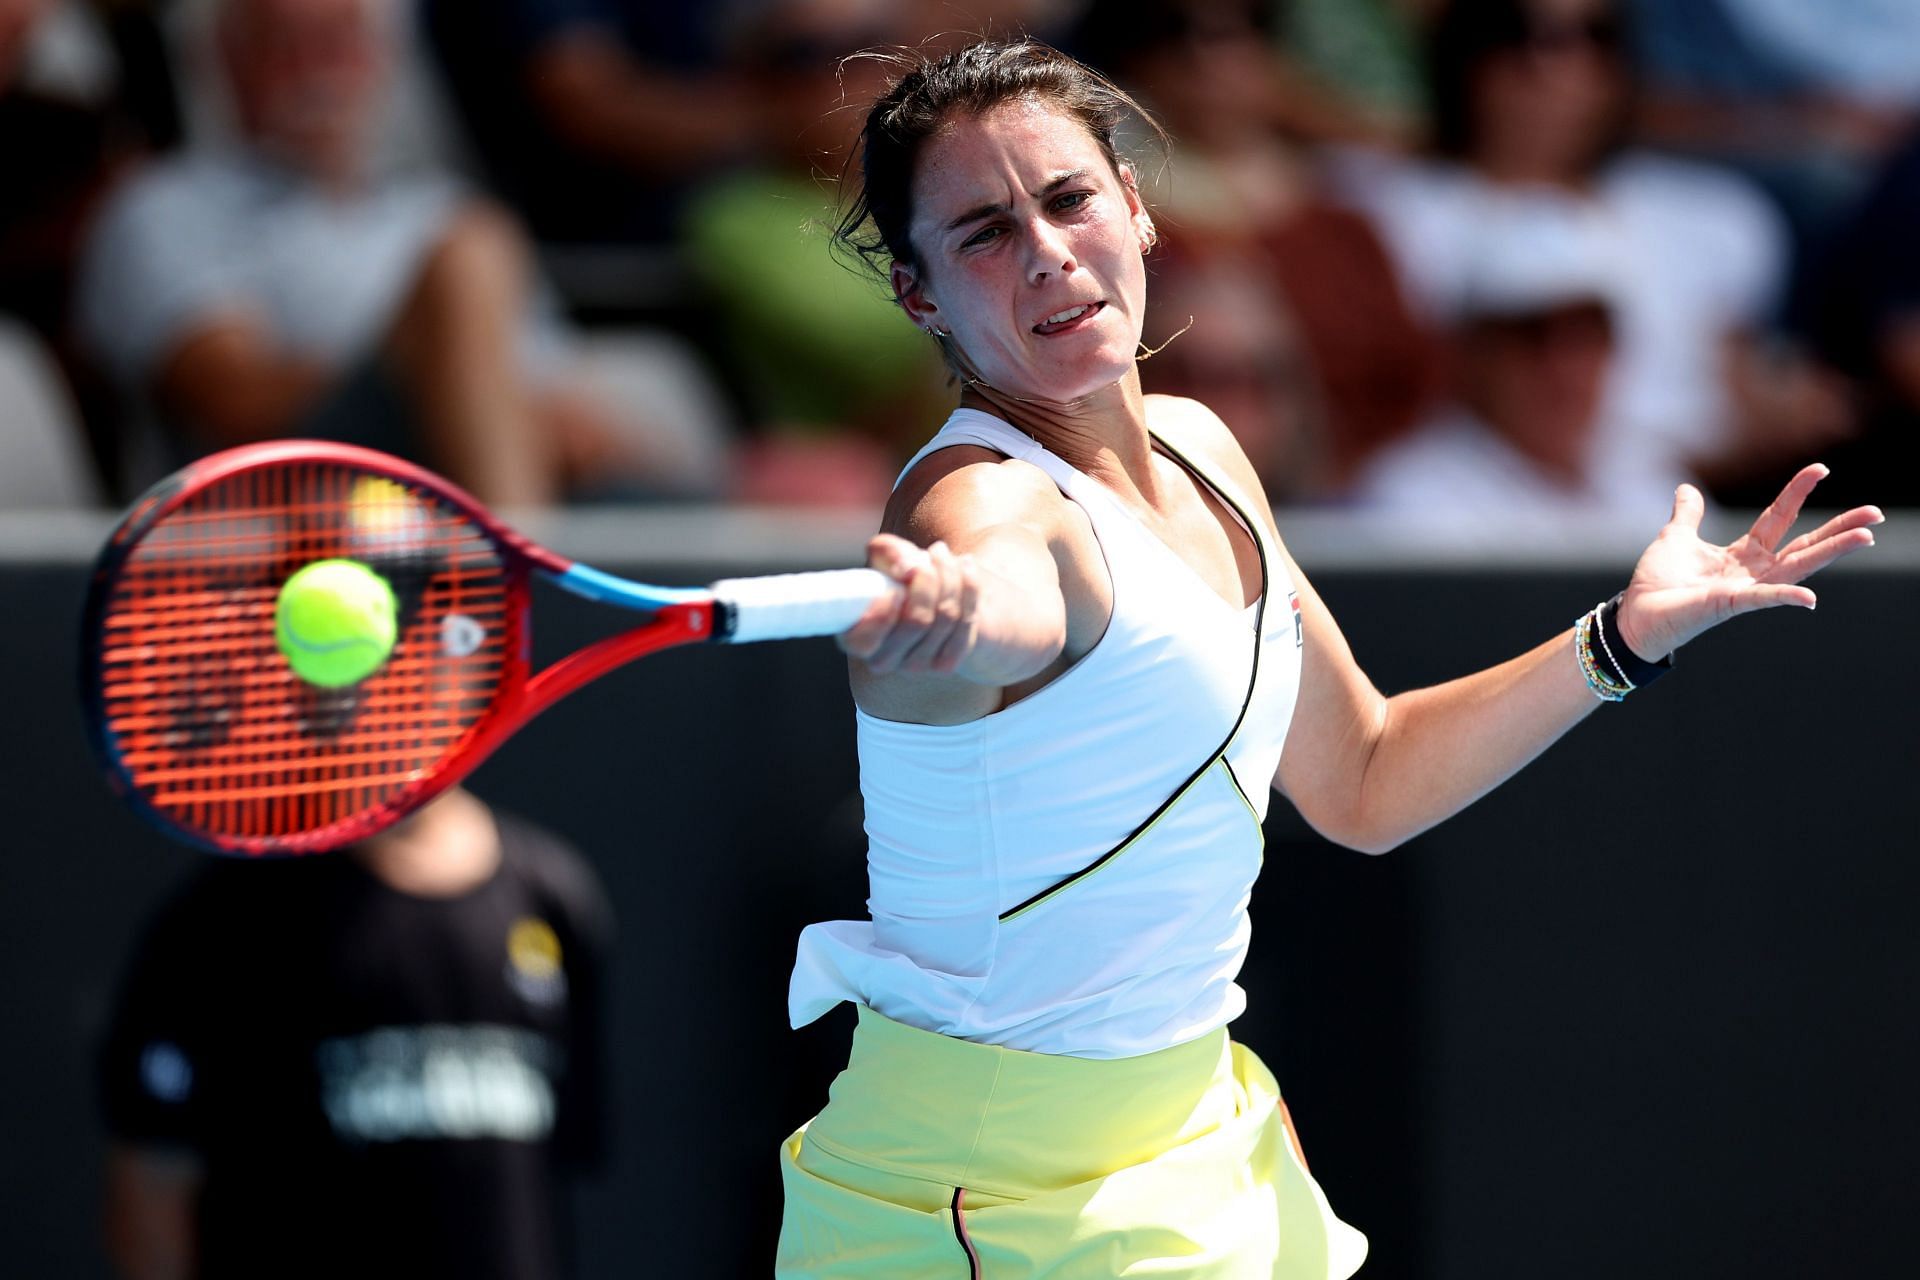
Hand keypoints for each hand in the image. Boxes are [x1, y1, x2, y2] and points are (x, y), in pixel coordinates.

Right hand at [838, 534, 980, 674]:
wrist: (933, 593)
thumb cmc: (898, 574)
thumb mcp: (885, 555)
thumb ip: (888, 552)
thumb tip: (908, 571)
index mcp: (856, 639)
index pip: (863, 640)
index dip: (882, 612)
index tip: (898, 581)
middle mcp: (882, 660)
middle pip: (917, 620)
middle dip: (930, 577)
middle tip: (934, 549)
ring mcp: (915, 666)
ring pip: (945, 617)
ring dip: (951, 574)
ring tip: (945, 553)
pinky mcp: (946, 665)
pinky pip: (966, 622)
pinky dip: (970, 587)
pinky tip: (966, 566)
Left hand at [1614, 465, 1883, 660]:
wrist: (1635, 616)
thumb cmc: (1657, 583)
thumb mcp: (1676, 538)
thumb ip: (1688, 515)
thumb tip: (1687, 488)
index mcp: (1742, 553)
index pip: (1779, 517)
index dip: (1798, 493)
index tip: (1821, 469)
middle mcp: (1753, 571)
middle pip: (1804, 544)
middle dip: (1839, 529)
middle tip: (1875, 514)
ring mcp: (1746, 589)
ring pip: (1797, 567)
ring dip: (1831, 552)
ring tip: (1865, 537)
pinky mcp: (1730, 605)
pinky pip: (1762, 600)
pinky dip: (1785, 598)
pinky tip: (1811, 599)